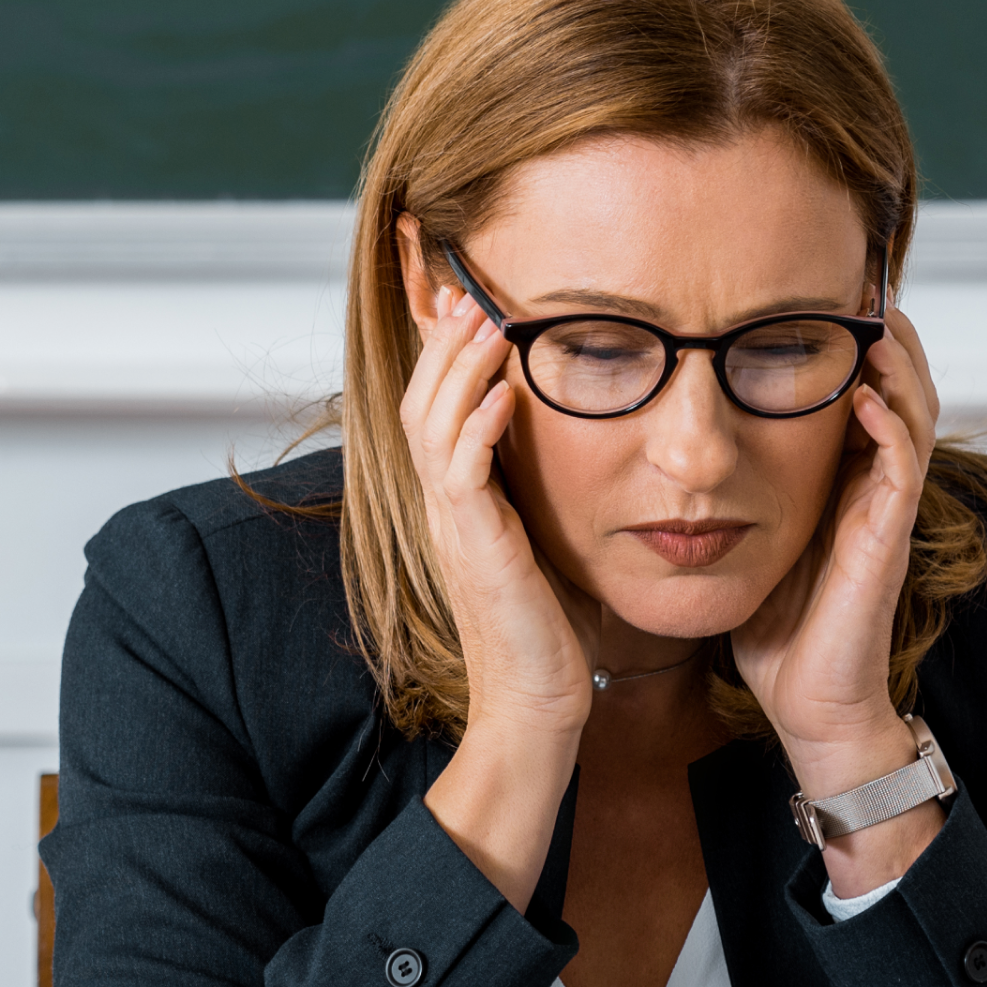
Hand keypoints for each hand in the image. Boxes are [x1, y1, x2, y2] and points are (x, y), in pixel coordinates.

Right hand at [400, 277, 587, 907]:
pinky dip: (478, 428)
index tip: (451, 283)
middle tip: (461, 278)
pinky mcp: (475, 551)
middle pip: (420, 395)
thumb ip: (540, 488)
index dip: (436, 343)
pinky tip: (502, 392)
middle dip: (437, 333)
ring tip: (482, 317)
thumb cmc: (552, 632)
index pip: (436, 400)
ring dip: (457, 367)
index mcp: (461, 498)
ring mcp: (454, 527)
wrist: (538, 708)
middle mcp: (446, 505)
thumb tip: (566, 435)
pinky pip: (462, 475)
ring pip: (432, 423)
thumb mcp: (544, 541)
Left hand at [730, 303, 946, 888]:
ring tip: (871, 320)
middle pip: (898, 382)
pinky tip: (864, 396)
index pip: (855, 385)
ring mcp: (884, 507)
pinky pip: (900, 466)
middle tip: (855, 285)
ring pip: (912, 410)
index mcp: (837, 476)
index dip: (843, 339)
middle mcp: (868, 482)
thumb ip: (722, 489)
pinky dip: (888, 424)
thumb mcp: (740, 537)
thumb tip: (661, 450)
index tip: (813, 292)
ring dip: (895, 362)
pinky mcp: (887, 536)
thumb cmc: (774, 626)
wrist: (806, 701)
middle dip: (880, 330)